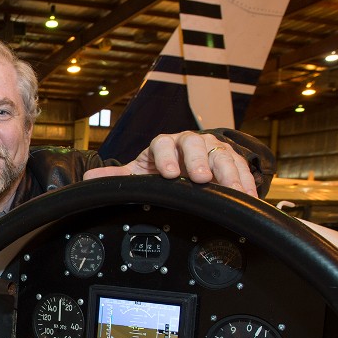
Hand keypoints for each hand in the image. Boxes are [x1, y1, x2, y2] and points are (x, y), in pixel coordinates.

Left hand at [84, 131, 257, 196]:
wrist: (185, 161)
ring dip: (227, 172)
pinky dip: (246, 180)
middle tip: (201, 179)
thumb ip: (116, 178)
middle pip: (195, 145)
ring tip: (232, 190)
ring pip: (221, 155)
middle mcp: (188, 142)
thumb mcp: (139, 172)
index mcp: (163, 144)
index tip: (168, 174)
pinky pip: (241, 166)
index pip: (162, 145)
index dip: (166, 158)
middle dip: (199, 162)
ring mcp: (211, 148)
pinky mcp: (230, 157)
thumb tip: (87, 181)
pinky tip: (249, 195)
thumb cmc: (160, 167)